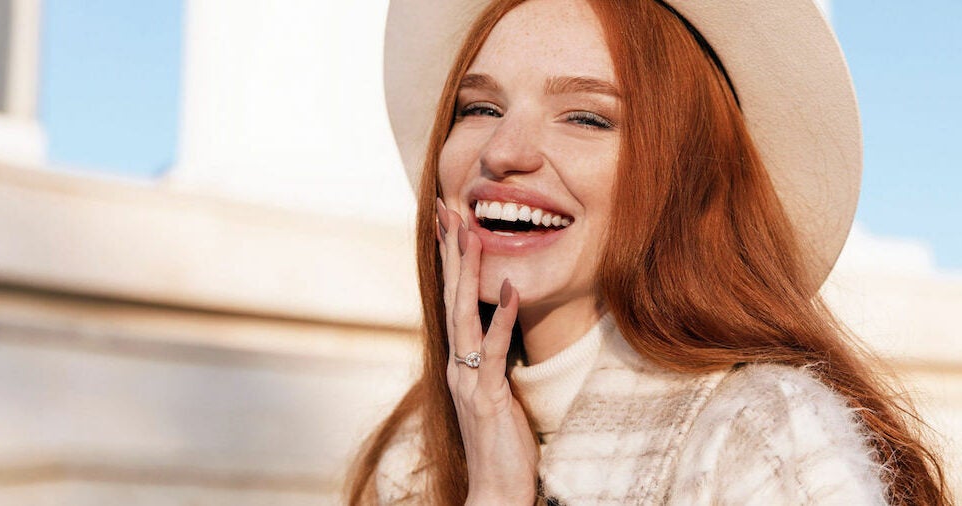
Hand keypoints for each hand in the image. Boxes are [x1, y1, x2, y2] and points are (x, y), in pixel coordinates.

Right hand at [437, 199, 537, 505]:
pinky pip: (494, 350)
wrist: (495, 488)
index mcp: (459, 362)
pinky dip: (502, 318)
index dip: (450, 262)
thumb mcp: (495, 390)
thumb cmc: (500, 442)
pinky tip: (512, 290)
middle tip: (449, 211)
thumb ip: (492, 358)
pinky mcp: (487, 396)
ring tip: (472, 234)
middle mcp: (456, 365)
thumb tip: (500, 325)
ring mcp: (468, 380)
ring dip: (469, 274)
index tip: (449, 224)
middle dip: (451, 254)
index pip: (452, 302)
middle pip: (451, 299)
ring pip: (465, 316)